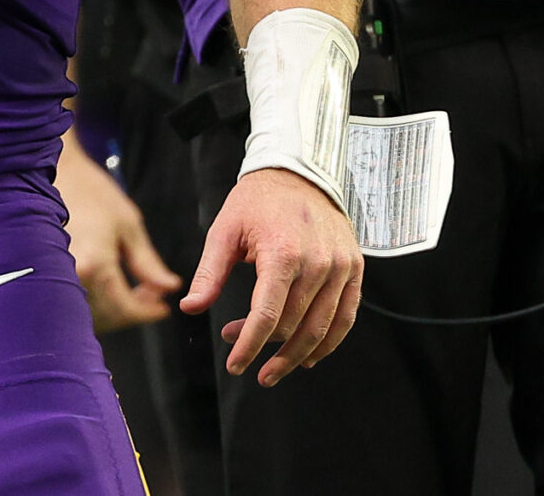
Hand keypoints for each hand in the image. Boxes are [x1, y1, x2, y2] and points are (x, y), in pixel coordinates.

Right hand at [55, 136, 179, 332]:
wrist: (56, 172)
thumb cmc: (90, 190)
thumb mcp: (128, 224)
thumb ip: (148, 263)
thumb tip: (167, 287)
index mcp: (94, 264)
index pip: (124, 307)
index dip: (147, 313)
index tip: (162, 308)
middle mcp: (71, 276)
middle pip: (106, 317)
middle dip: (133, 311)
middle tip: (151, 295)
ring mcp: (53, 276)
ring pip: (87, 313)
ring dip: (112, 309)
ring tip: (132, 290)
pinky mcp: (45, 272)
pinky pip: (71, 300)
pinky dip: (93, 302)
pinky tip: (107, 287)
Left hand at [181, 167, 362, 385]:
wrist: (300, 172)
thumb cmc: (257, 202)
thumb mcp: (225, 230)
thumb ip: (209, 273)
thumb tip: (190, 308)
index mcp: (283, 253)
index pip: (266, 316)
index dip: (248, 347)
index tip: (234, 366)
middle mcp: (318, 263)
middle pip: (291, 326)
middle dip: (263, 347)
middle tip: (239, 353)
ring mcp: (340, 267)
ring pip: (320, 329)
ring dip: (295, 357)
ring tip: (272, 370)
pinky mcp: (354, 268)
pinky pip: (346, 317)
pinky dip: (329, 343)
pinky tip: (309, 358)